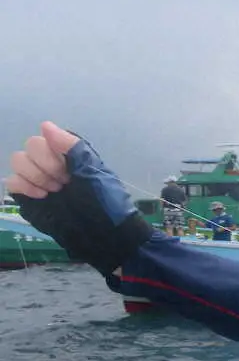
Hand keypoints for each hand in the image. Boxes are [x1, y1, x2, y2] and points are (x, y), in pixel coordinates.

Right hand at [7, 122, 151, 274]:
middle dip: (46, 166)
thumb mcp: (94, 172)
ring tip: (55, 191)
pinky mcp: (29, 198)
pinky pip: (11, 182)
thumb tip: (45, 125)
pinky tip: (41, 196)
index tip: (69, 171)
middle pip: (29, 148)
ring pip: (17, 162)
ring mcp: (38, 180)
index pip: (45, 138)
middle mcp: (51, 163)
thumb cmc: (105, 202)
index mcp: (69, 155)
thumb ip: (72, 147)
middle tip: (64, 183)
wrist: (104, 235)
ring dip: (35, 176)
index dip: (53, 154)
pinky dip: (23, 187)